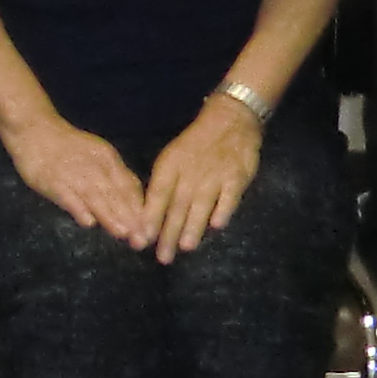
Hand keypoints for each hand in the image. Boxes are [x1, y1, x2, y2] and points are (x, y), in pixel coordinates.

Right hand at [4, 114, 150, 243]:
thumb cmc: (67, 146)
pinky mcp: (52, 180)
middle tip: (141, 240)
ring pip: (95, 196)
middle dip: (129, 218)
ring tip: (122, 233)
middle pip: (115, 194)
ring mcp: (73, 173)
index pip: (128, 185)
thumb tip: (130, 204)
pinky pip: (67, 196)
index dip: (138, 209)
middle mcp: (94, 166)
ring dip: (109, 216)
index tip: (149, 230)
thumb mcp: (96, 155)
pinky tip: (88, 223)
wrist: (33, 129)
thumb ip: (112, 177)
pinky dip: (78, 208)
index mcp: (107, 159)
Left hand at [136, 98, 262, 262]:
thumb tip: (149, 217)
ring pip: (200, 204)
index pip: (156, 196)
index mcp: (169, 167)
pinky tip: (216, 226)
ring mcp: (213, 175)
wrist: (229, 120)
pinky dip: (223, 210)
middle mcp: (189, 173)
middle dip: (168, 234)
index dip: (148, 218)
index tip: (140, 241)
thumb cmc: (195, 144)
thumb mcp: (172, 159)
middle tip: (162, 257)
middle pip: (177, 206)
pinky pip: (228, 196)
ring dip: (193, 227)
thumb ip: (164, 187)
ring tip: (185, 247)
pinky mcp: (236, 176)